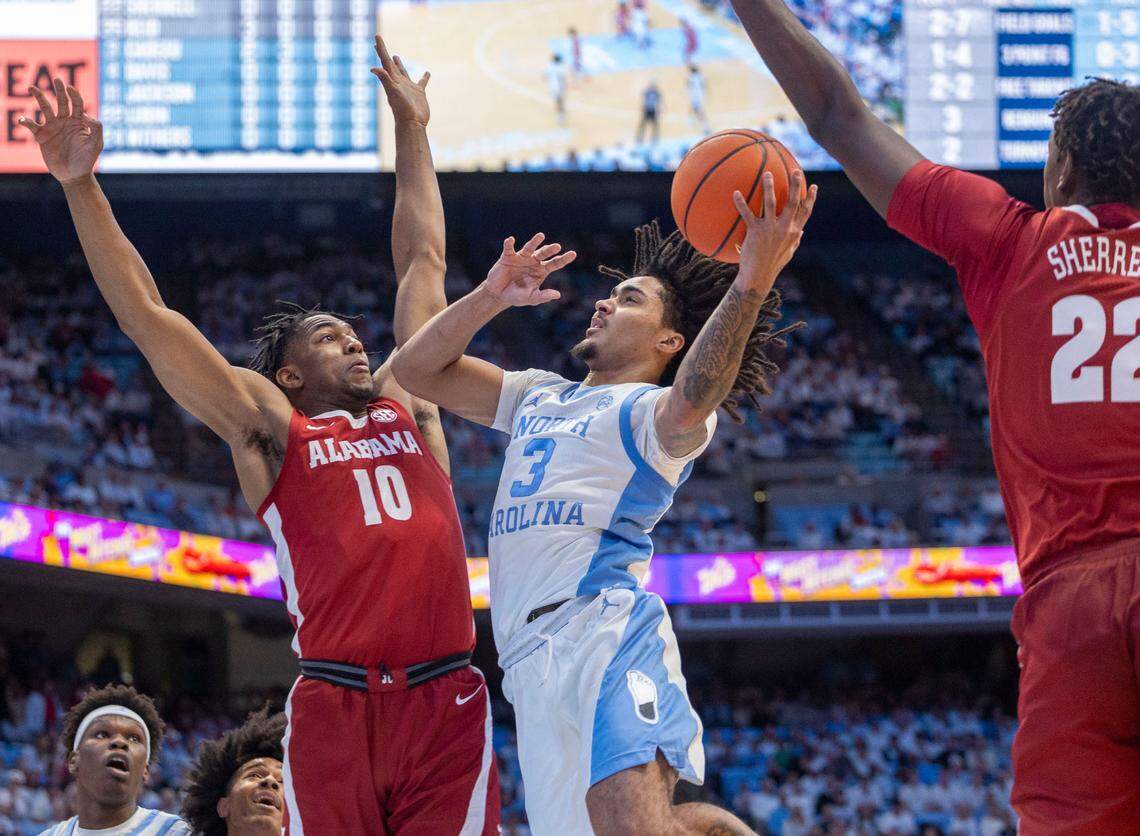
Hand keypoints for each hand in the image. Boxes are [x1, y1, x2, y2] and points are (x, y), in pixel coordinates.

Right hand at [19, 79, 102, 183]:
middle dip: (59, 90)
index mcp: (79, 122)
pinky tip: (23, 119)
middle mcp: (65, 121)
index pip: (77, 103)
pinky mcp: (42, 136)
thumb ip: (96, 129)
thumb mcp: (96, 145)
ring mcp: (53, 127)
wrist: (74, 175)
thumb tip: (86, 114)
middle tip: (57, 79)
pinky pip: (32, 125)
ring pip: (44, 108)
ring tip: (31, 88)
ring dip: (38, 97)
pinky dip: (26, 121)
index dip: (74, 94)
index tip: (69, 88)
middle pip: (61, 101)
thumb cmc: (87, 160)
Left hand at [371, 35, 429, 125]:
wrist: (413, 124)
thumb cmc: (402, 109)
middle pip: (390, 64)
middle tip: (378, 44)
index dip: (380, 48)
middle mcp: (399, 82)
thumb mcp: (393, 92)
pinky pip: (422, 82)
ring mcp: (409, 87)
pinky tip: (427, 72)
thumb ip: (384, 79)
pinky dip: (424, 77)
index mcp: (392, 79)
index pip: (385, 60)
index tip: (376, 36)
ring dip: (399, 64)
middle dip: (384, 54)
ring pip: (403, 72)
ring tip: (396, 56)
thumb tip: (373, 68)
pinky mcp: (419, 93)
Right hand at [483, 233, 576, 306]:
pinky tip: (510, 240)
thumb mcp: (531, 298)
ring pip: (529, 248)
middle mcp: (533, 261)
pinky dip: (509, 244)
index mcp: (542, 270)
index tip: (573, 254)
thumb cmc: (517, 296)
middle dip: (550, 250)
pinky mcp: (507, 257)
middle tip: (557, 247)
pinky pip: (509, 249)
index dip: (564, 259)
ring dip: (534, 242)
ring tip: (541, 235)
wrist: (499, 295)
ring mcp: (521, 257)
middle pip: (544, 253)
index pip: (555, 263)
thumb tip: (558, 295)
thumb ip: (543, 296)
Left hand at [732, 170, 817, 291]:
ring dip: (769, 187)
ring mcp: (770, 229)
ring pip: (771, 203)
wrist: (758, 277)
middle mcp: (784, 228)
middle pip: (792, 203)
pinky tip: (736, 192)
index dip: (811, 199)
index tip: (814, 186)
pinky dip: (741, 203)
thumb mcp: (788, 253)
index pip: (805, 212)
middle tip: (796, 171)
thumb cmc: (772, 264)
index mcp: (793, 232)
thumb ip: (796, 240)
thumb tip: (802, 231)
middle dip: (795, 186)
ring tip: (767, 174)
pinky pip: (747, 214)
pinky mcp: (755, 232)